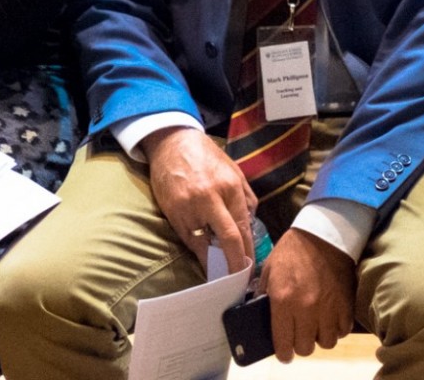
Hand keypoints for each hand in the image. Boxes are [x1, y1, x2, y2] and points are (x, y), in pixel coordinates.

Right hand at [143, 127, 256, 270]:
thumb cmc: (205, 156)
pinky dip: (198, 251)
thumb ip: (245, 197)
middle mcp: (210, 198)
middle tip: (240, 280)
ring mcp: (189, 207)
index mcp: (229, 187)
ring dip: (215, 261)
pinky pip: (188, 239)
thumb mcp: (233, 170)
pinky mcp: (173, 212)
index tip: (250, 268)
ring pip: (205, 244)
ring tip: (223, 274)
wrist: (172, 143)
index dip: (247, 252)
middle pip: (228, 239)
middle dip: (236, 264)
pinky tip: (205, 259)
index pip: (242, 227)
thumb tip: (251, 223)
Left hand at [258, 229, 355, 360]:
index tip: (283, 351)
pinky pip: (343, 331)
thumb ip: (263, 294)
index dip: (283, 352)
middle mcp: (306, 308)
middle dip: (300, 344)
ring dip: (320, 337)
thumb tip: (259, 314)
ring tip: (315, 325)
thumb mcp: (269, 269)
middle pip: (306, 348)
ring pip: (326, 343)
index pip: (283, 343)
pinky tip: (329, 318)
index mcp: (283, 300)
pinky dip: (336, 329)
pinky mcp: (346, 304)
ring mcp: (328, 308)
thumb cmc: (292, 251)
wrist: (323, 234)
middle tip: (298, 334)